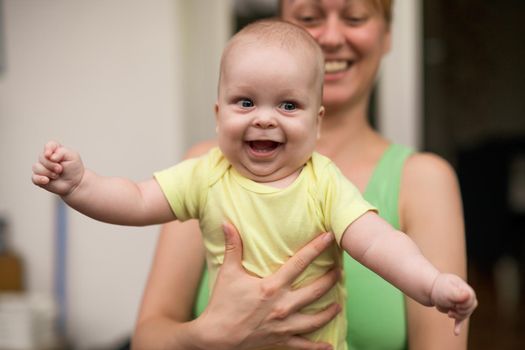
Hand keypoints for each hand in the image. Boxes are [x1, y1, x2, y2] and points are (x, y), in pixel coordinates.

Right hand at [32, 140, 84, 195]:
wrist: (75, 183)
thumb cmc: (74, 168)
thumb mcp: (73, 156)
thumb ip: (62, 152)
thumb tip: (50, 156)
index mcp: (55, 150)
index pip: (49, 145)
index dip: (48, 149)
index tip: (50, 155)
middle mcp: (46, 158)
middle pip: (42, 157)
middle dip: (51, 164)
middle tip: (60, 169)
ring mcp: (42, 168)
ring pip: (37, 167)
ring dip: (48, 172)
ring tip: (57, 175)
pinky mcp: (39, 178)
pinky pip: (34, 178)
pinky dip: (40, 179)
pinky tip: (46, 180)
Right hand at [192, 223, 340, 349]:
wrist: (215, 337)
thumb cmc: (221, 303)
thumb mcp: (228, 273)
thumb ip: (232, 247)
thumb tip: (226, 223)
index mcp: (271, 287)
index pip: (299, 263)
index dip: (316, 248)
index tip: (329, 237)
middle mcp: (282, 306)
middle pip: (315, 291)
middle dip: (330, 280)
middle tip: (340, 271)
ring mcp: (283, 325)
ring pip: (315, 319)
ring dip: (330, 311)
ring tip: (339, 304)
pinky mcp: (281, 340)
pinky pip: (304, 346)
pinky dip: (317, 347)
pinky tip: (329, 345)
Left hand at [430, 273, 477, 335]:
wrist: (431, 289)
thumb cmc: (439, 288)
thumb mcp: (447, 290)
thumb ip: (457, 294)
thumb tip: (468, 295)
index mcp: (468, 291)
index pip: (471, 303)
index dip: (462, 305)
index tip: (455, 303)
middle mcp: (468, 297)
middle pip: (468, 311)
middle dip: (458, 311)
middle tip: (451, 305)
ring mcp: (462, 305)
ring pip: (463, 316)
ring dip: (454, 315)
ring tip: (449, 312)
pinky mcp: (456, 311)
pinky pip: (459, 321)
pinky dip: (458, 326)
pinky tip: (456, 333)